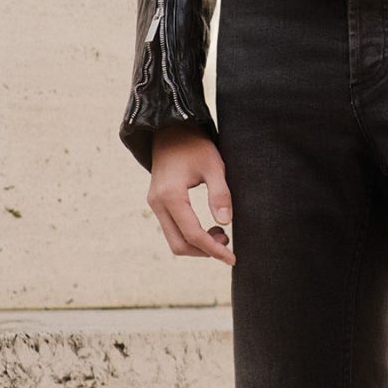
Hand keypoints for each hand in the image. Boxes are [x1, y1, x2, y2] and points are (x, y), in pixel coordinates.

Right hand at [147, 124, 234, 263]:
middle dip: (205, 251)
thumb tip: (226, 223)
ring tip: (221, 233)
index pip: (193, 234)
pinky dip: (190, 235)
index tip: (233, 258)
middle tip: (228, 243)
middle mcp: (157, 203)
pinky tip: (208, 226)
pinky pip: (172, 229)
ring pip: (174, 239)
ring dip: (197, 244)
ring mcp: (154, 204)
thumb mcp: (214, 165)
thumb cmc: (195, 144)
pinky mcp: (157, 203)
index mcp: (171, 196)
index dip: (214, 250)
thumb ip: (220, 194)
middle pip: (179, 244)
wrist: (170, 128)